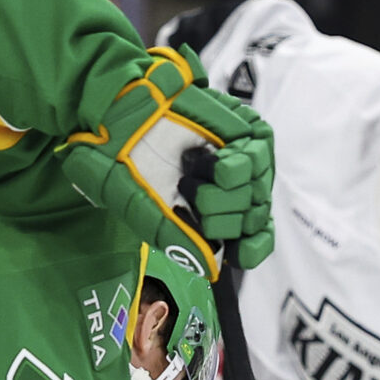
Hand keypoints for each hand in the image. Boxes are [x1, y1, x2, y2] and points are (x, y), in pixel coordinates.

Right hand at [59, 46, 275, 269]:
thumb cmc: (125, 159)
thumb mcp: (139, 207)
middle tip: (191, 196)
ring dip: (227, 188)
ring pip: (259, 187)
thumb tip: (212, 268)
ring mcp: (239, 159)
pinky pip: (261, 152)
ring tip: (194, 173)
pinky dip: (238, 162)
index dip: (251, 248)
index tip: (237, 249)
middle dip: (223, 215)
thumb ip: (173, 238)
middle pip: (255, 216)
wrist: (119, 111)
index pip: (253, 243)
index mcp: (208, 214)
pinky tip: (213, 161)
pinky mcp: (243, 129)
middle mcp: (228, 190)